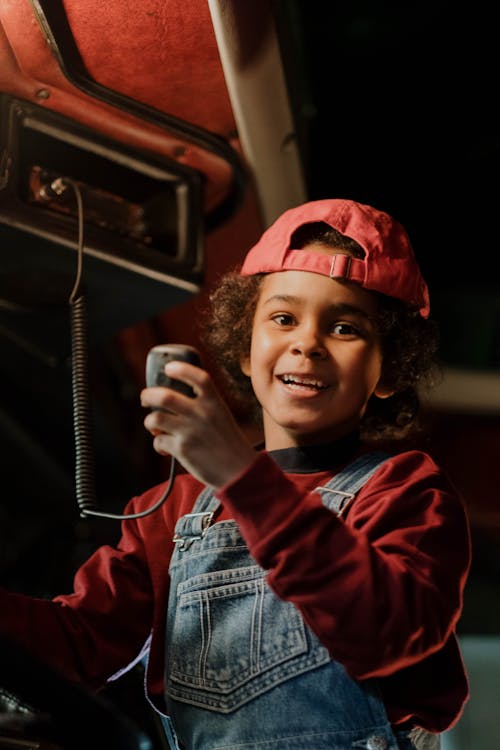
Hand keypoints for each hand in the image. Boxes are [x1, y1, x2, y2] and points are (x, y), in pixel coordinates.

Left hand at [141, 360, 256, 487]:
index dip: (180, 368)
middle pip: (164, 396)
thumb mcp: (221, 415)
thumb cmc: (228, 443)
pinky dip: (159, 445)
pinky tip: (166, 448)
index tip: (168, 368)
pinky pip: (158, 441)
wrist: (239, 471)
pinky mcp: (182, 449)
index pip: (198, 377)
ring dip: (150, 422)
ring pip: (154, 418)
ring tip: (155, 427)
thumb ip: (203, 404)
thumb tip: (171, 398)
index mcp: (214, 402)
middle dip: (147, 396)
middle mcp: (202, 414)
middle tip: (146, 399)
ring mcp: (190, 431)